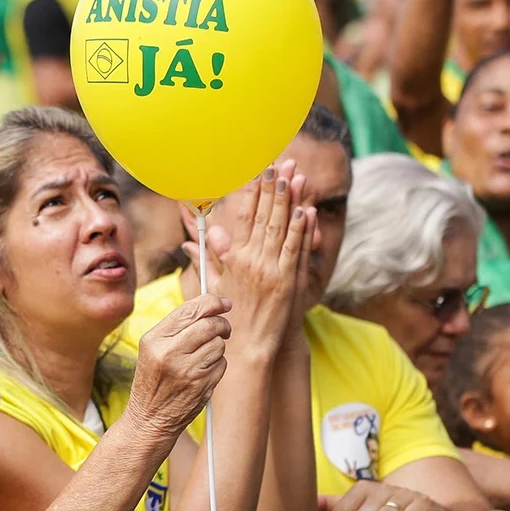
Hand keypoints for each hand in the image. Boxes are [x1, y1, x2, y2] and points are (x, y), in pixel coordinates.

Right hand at [128, 293, 231, 438]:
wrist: (149, 419)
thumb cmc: (154, 378)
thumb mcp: (153, 348)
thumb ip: (177, 326)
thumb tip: (211, 304)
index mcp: (154, 339)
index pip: (191, 309)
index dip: (212, 301)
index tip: (224, 303)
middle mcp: (169, 353)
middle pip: (209, 325)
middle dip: (222, 323)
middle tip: (223, 327)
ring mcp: (187, 371)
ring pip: (218, 344)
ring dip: (218, 346)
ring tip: (205, 355)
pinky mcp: (202, 386)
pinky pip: (222, 363)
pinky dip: (218, 364)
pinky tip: (203, 372)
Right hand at [189, 163, 309, 353]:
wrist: (246, 347)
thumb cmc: (230, 317)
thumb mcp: (217, 283)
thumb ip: (214, 255)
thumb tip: (204, 234)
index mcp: (234, 257)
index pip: (243, 216)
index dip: (253, 192)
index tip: (260, 172)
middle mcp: (250, 259)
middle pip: (263, 215)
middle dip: (273, 187)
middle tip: (280, 163)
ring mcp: (269, 269)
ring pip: (280, 227)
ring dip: (288, 200)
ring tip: (295, 176)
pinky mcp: (286, 281)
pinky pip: (294, 249)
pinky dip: (300, 229)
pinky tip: (305, 209)